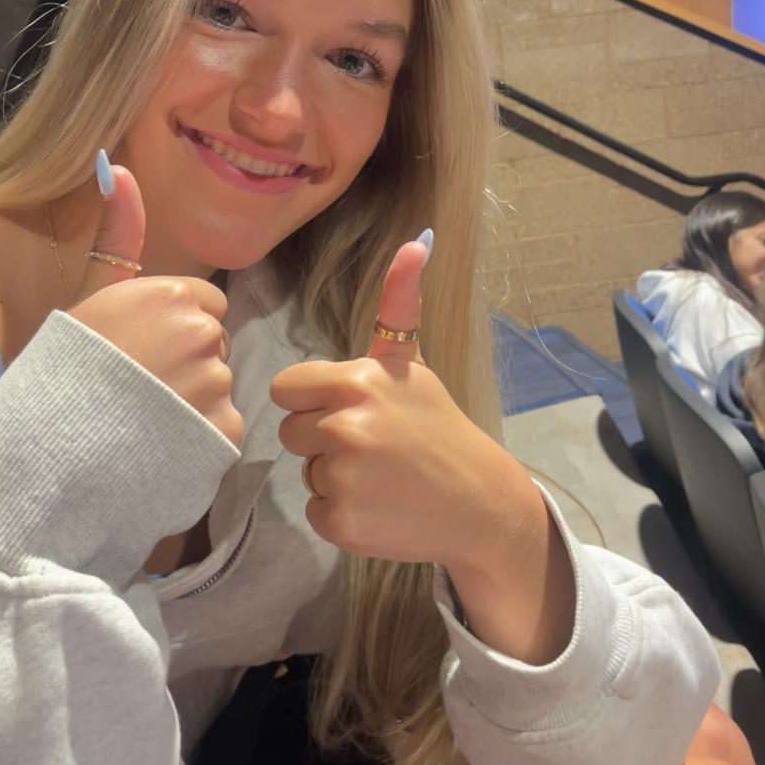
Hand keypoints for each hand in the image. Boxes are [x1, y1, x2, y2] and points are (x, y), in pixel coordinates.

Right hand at [67, 162, 242, 447]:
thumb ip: (116, 235)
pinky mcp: (224, 430)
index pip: (205, 303)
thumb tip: (117, 166)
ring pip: (219, 385)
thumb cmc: (69, 371)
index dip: (174, 326)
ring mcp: (216, 383)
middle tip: (142, 386)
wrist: (53, 452)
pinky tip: (163, 444)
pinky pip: (224, 426)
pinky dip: (201, 437)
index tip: (141, 348)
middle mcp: (201, 332)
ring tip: (147, 419)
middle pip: (215, 342)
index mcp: (171, 294)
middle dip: (189, 361)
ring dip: (194, 401)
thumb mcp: (90, 297)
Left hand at [270, 236, 514, 566]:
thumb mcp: (412, 363)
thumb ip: (398, 304)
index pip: (286, 388)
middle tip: (370, 443)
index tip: (346, 407)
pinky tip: (378, 505)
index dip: (311, 399)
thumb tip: (414, 241)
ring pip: (305, 470)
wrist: (479, 500)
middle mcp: (346, 426)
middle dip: (321, 437)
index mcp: (357, 381)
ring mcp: (344, 477)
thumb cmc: (437, 425)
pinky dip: (341, 514)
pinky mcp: (341, 522)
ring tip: (379, 475)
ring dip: (333, 475)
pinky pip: (315, 510)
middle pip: (290, 430)